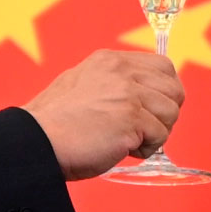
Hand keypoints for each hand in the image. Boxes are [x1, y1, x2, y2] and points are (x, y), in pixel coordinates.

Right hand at [24, 49, 184, 179]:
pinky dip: (146, 149)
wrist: (36, 141)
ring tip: (130, 141)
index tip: (153, 110)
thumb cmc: (56, 123)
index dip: (165, 91)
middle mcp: (122, 72)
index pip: (163, 66)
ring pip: (171, 113)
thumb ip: (113, 83)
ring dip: (157, 133)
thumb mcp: (83, 84)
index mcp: (111, 61)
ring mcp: (128, 94)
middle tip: (143, 130)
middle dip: (165, 114)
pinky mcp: (131, 119)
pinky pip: (160, 136)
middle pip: (174, 90)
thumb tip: (144, 95)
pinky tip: (124, 150)